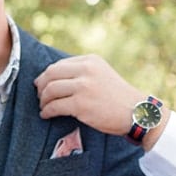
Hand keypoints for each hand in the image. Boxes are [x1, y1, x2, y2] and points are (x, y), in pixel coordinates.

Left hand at [35, 56, 162, 146]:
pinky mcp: (81, 104)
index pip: (59, 65)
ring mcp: (83, 87)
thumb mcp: (102, 74)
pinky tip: (46, 115)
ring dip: (43, 100)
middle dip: (41, 86)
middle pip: (50, 74)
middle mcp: (86, 70)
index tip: (42, 84)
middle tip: (39, 96)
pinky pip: (55, 106)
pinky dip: (47, 111)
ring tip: (43, 107)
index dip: (47, 76)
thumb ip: (82, 72)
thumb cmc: (118, 97)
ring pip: (50, 90)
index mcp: (90, 60)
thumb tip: (54, 79)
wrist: (136, 112)